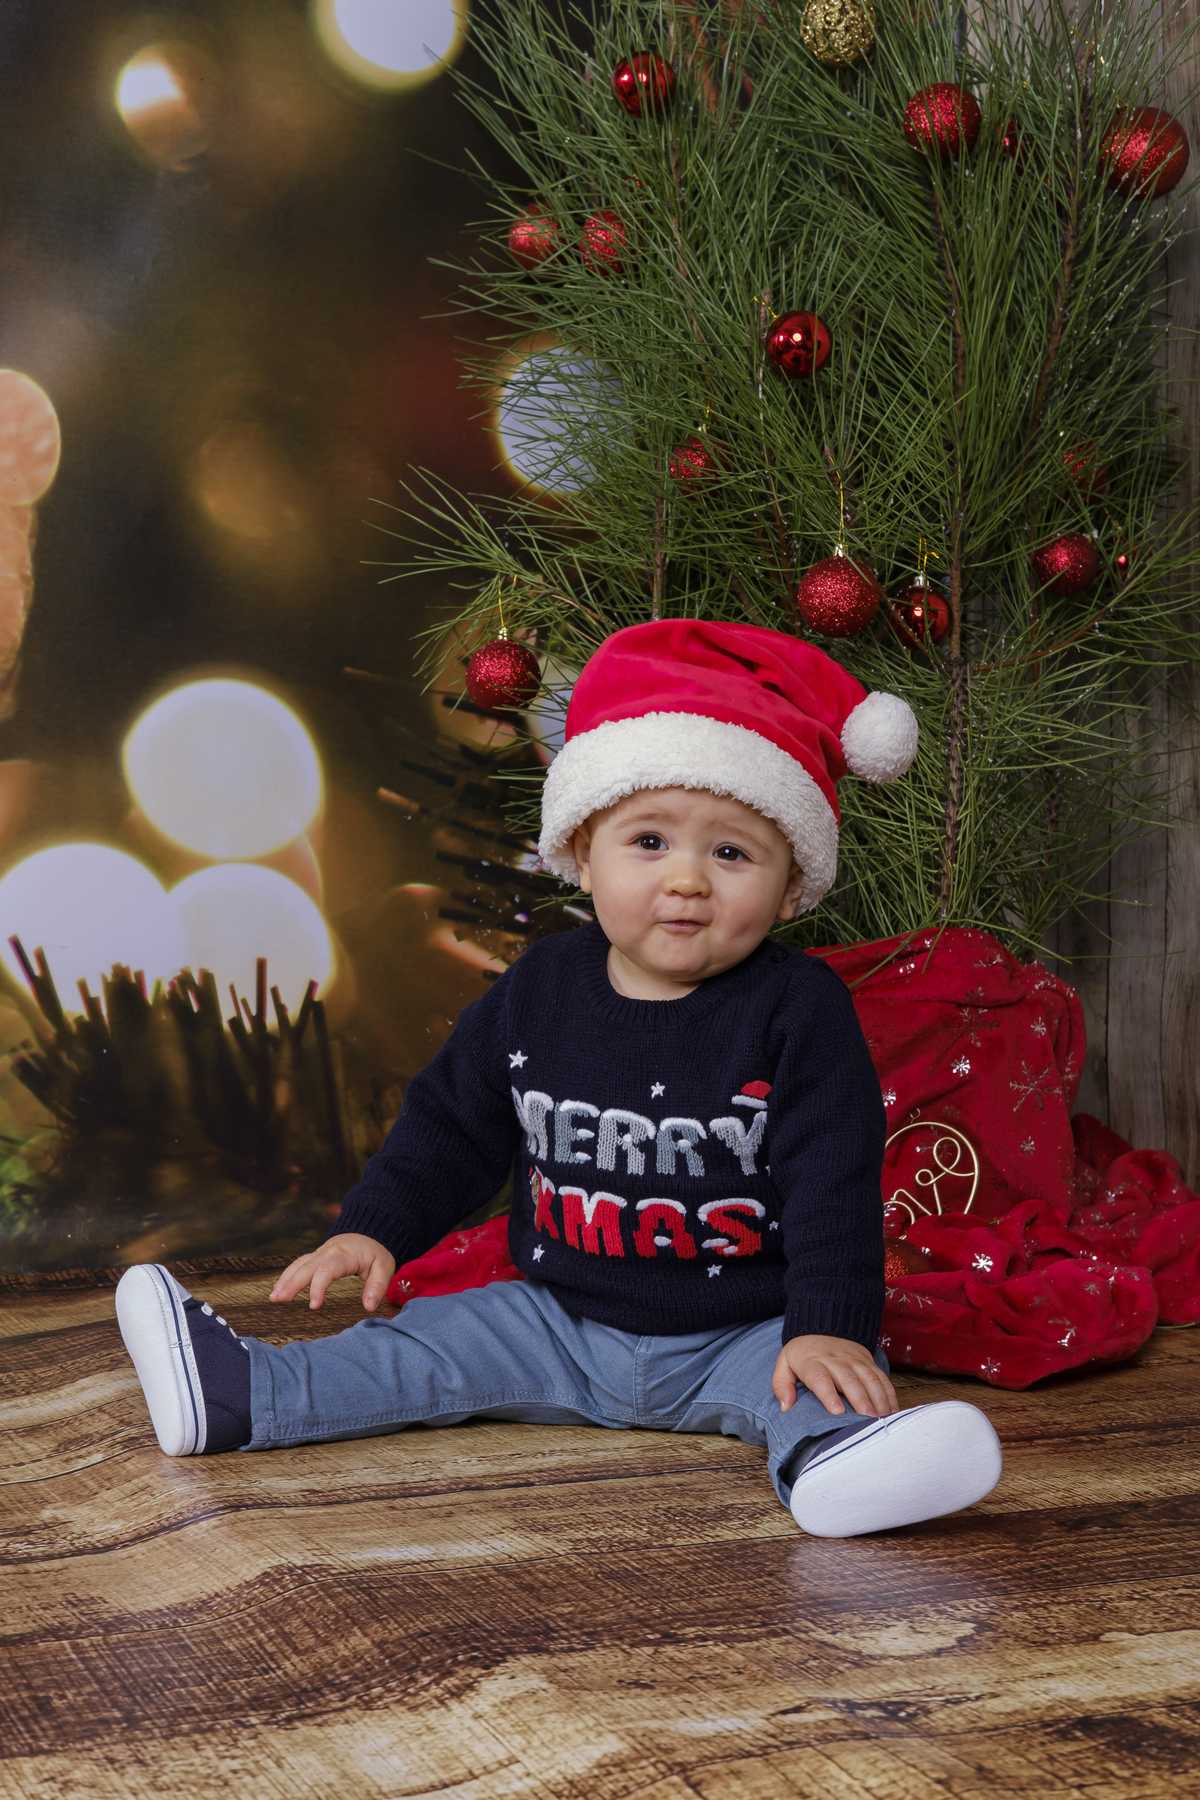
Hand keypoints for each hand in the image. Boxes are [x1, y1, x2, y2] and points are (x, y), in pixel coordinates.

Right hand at [270, 1234, 395, 1311]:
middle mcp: (328, 1252)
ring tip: (274, 1297)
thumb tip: (369, 1306)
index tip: (313, 1305)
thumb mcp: (384, 1267)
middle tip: (280, 1299)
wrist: (369, 1230)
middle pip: (307, 1267)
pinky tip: (278, 1289)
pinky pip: (298, 1264)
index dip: (318, 1286)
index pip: (328, 1270)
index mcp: (345, 1255)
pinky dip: (287, 1275)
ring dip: (285, 1279)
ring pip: (299, 1264)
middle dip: (292, 1283)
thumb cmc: (376, 1252)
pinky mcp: (316, 1256)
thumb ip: (377, 1286)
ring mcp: (320, 1253)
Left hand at [772, 1334, 898, 1418]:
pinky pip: (881, 1377)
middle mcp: (835, 1359)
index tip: (837, 1412)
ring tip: (882, 1418)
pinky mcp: (868, 1361)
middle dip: (860, 1400)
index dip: (828, 1394)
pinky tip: (892, 1410)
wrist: (823, 1325)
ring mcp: (854, 1360)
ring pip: (869, 1378)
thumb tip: (786, 1407)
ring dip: (877, 1399)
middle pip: (849, 1380)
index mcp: (812, 1361)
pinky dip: (889, 1393)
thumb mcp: (784, 1363)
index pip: (820, 1377)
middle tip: (867, 1420)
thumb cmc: (803, 1354)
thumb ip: (782, 1384)